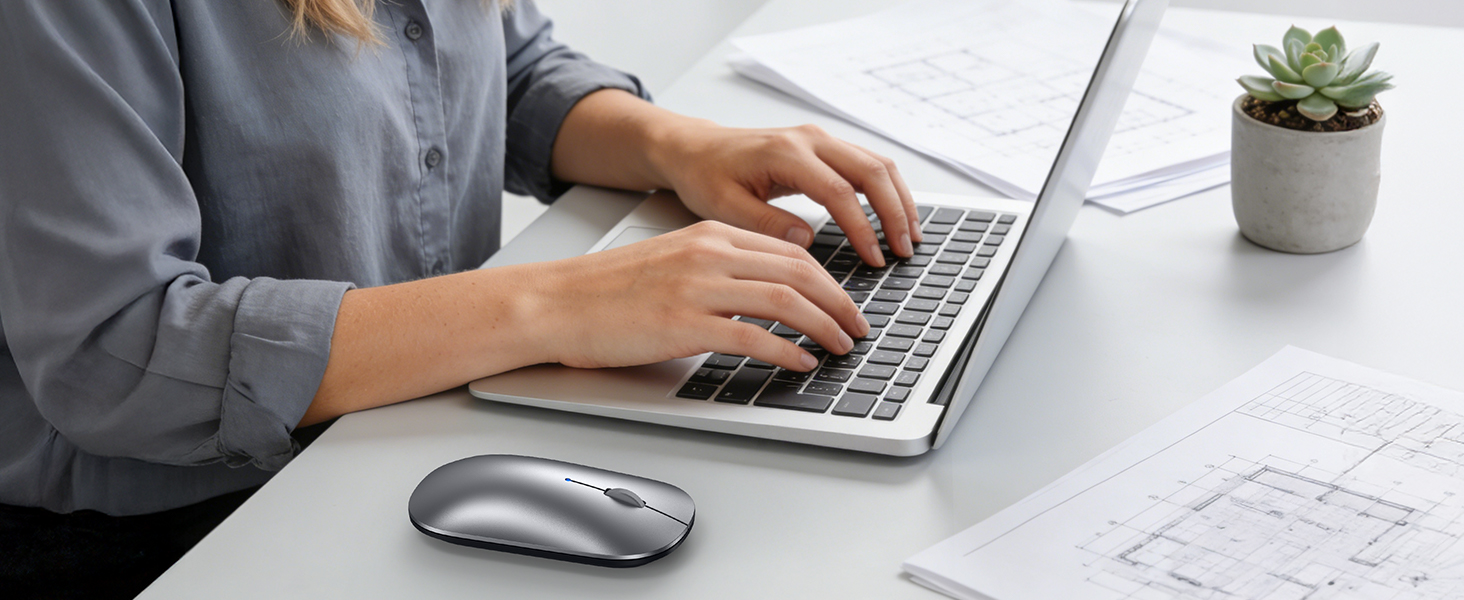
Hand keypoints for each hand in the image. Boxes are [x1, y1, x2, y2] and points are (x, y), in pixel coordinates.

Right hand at [526, 221, 870, 370]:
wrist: (554, 303)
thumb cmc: (606, 292)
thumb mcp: (671, 263)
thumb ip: (717, 272)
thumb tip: (764, 298)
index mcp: (709, 234)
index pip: (789, 249)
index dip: (829, 279)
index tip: (846, 303)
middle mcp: (709, 253)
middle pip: (799, 269)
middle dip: (839, 302)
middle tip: (858, 327)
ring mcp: (696, 287)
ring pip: (785, 299)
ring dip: (824, 326)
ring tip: (841, 347)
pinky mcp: (682, 323)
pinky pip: (752, 336)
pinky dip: (786, 350)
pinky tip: (800, 362)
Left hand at [650, 122, 922, 266]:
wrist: (695, 148)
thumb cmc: (705, 175)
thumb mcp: (723, 207)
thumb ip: (765, 224)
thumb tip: (807, 241)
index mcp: (785, 153)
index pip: (838, 192)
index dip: (862, 228)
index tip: (874, 259)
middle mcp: (809, 140)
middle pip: (871, 170)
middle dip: (895, 212)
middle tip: (905, 251)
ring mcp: (819, 140)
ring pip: (877, 163)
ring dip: (898, 200)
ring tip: (909, 237)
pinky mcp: (823, 147)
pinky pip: (867, 164)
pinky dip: (886, 190)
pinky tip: (894, 217)